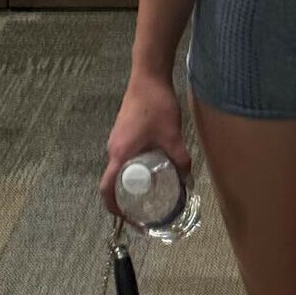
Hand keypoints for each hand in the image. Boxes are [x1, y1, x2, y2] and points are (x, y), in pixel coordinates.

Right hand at [100, 73, 191, 217]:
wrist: (148, 75)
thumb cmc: (156, 105)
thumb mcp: (172, 134)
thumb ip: (180, 158)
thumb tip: (188, 178)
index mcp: (119, 154)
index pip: (107, 189)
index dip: (114, 208)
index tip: (128, 218)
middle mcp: (113, 148)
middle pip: (115, 180)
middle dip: (128, 197)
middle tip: (147, 206)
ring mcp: (117, 138)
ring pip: (121, 167)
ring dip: (133, 180)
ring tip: (152, 188)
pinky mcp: (124, 130)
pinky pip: (125, 156)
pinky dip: (135, 166)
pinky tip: (152, 164)